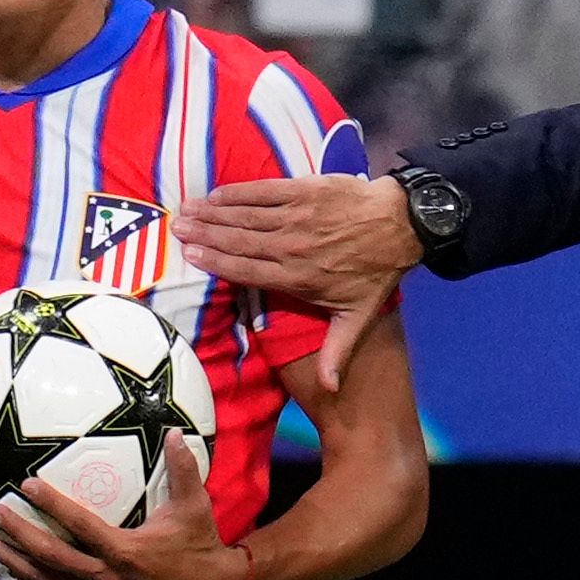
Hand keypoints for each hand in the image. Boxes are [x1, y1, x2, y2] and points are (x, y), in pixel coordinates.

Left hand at [0, 436, 253, 579]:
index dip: (52, 505)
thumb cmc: (198, 543)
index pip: (81, 526)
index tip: (27, 484)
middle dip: (20, 535)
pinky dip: (29, 573)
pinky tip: (9, 560)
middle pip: (51, 556)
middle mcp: (105, 575)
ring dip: (14, 560)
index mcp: (125, 552)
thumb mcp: (194, 506)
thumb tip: (174, 432)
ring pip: (46, 577)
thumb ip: (183, 470)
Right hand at [179, 173, 416, 391]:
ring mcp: (299, 217)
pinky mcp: (306, 190)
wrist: (402, 226)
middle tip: (177, 229)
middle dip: (206, 234)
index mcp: (299, 278)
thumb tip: (329, 389)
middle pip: (239, 241)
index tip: (190, 256)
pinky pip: (265, 191)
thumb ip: (335, 352)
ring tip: (187, 210)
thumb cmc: (377, 273)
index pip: (248, 271)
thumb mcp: (357, 318)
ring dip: (214, 212)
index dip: (217, 262)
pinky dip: (239, 192)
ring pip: (247, 215)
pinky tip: (217, 193)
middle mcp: (293, 247)